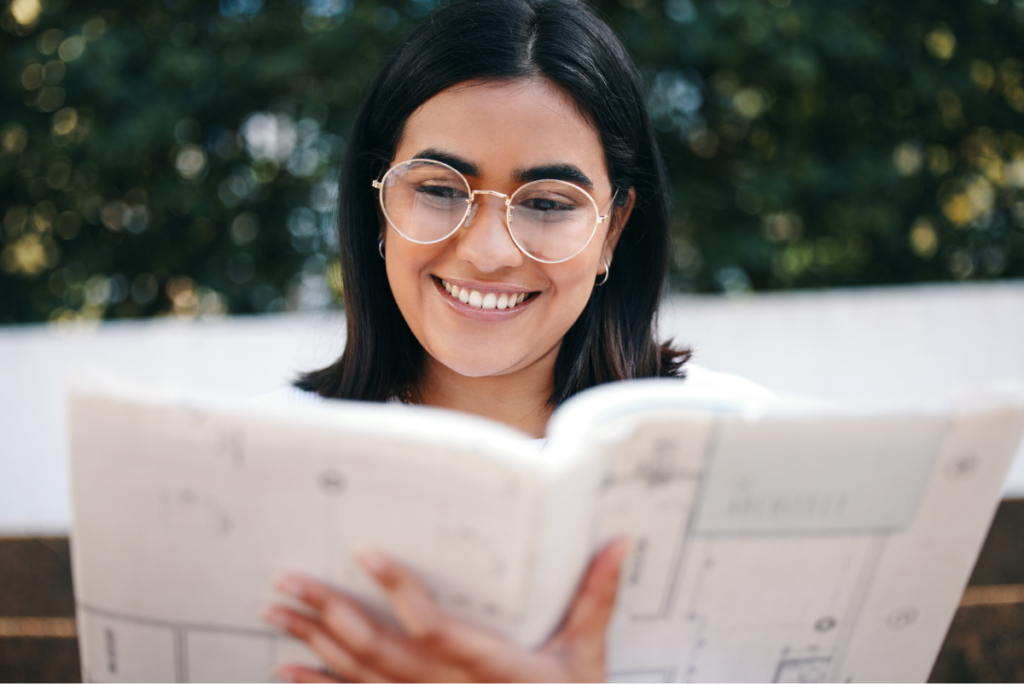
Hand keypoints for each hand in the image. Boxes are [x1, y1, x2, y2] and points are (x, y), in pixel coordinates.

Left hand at [264, 538, 628, 683]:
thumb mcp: (588, 660)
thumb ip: (595, 600)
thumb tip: (618, 543)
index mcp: (488, 666)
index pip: (433, 627)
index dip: (399, 590)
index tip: (365, 553)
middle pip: (379, 651)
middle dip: (330, 614)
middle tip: (288, 580)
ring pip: (359, 676)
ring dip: (315, 643)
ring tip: (277, 610)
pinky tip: (286, 670)